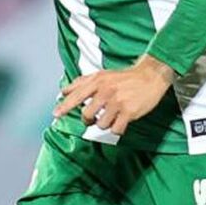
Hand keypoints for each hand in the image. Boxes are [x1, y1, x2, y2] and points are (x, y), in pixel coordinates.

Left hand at [52, 54, 176, 135]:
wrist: (150, 76)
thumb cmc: (124, 77)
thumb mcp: (102, 74)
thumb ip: (82, 82)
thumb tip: (63, 91)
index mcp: (97, 81)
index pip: (76, 95)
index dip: (65, 106)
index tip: (55, 115)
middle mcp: (106, 91)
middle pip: (87, 115)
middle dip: (89, 120)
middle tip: (95, 117)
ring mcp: (117, 102)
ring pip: (101, 124)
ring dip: (106, 123)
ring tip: (113, 115)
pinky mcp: (129, 112)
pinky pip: (116, 130)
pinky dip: (117, 129)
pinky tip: (121, 121)